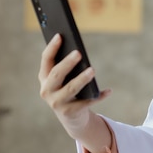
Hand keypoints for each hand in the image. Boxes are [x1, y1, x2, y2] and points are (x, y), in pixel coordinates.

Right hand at [38, 34, 113, 152]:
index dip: (52, 47)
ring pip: (70, 89)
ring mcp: (57, 102)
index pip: (46, 60)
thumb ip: (69, 66)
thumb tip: (80, 52)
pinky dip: (98, 96)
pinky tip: (109, 91)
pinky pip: (86, 102)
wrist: (72, 117)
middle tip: (79, 53)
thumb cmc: (69, 89)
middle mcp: (47, 90)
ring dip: (82, 79)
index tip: (60, 35)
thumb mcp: (66, 78)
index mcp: (44, 77)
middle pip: (56, 74)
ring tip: (92, 70)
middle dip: (67, 63)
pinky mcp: (70, 112)